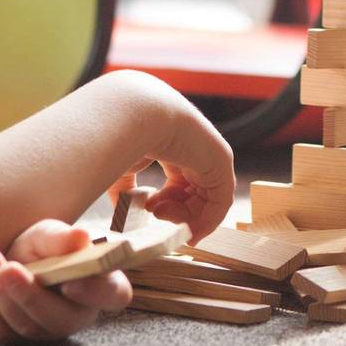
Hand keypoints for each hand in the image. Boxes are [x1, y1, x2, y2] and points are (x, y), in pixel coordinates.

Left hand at [0, 219, 131, 344]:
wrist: (13, 258)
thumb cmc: (43, 247)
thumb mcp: (51, 234)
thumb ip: (62, 238)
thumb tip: (81, 238)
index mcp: (102, 284)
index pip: (113, 295)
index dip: (94, 293)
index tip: (70, 284)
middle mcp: (79, 314)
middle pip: (61, 319)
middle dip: (30, 296)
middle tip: (7, 269)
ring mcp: (48, 331)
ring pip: (27, 326)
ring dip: (2, 294)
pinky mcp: (18, 339)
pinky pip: (0, 333)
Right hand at [104, 87, 234, 243]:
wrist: (137, 113)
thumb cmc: (124, 135)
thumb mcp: (124, 167)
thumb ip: (127, 189)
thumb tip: (127, 210)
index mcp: (176, 145)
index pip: (180, 182)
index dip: (168, 204)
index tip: (150, 215)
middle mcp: (197, 150)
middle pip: (194, 194)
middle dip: (175, 211)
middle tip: (155, 215)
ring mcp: (211, 155)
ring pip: (207, 200)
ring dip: (185, 218)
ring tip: (161, 214)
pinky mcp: (221, 162)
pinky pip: (221, 201)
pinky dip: (207, 222)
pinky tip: (189, 232)